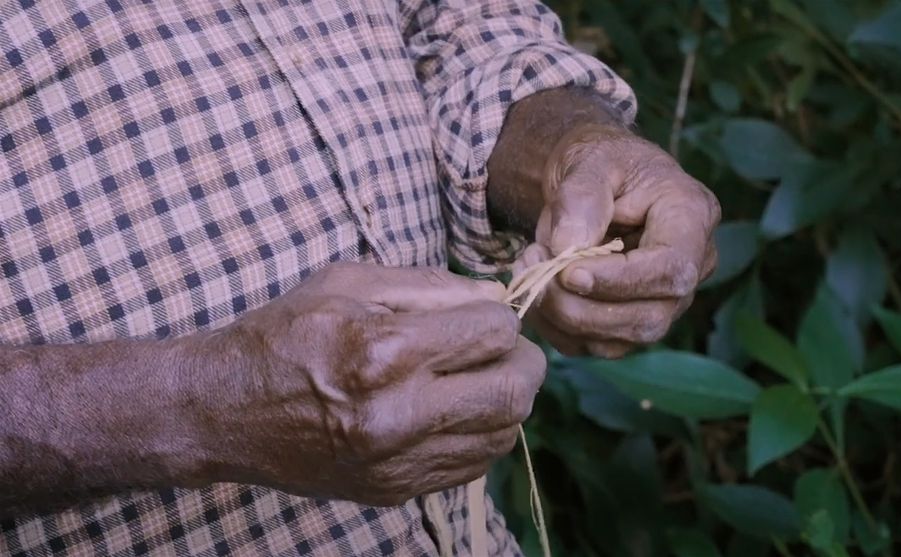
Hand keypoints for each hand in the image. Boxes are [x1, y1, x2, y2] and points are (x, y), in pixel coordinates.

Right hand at [195, 263, 544, 505]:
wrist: (224, 412)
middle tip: (506, 348)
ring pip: (504, 435)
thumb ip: (431, 285)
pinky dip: (481, 434)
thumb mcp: (349, 283)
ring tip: (480, 378)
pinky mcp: (395, 491)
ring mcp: (397, 462)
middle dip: (523, 361)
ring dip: (507, 401)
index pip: (495, 333)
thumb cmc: (284, 335)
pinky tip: (456, 411)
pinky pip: (474, 465)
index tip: (484, 314)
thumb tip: (496, 296)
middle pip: (514, 391)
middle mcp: (397, 415)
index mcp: (385, 352)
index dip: (500, 316)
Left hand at [518, 125, 719, 357]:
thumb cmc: (601, 163)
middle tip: (533, 266)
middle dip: (582, 306)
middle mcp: (692, 268)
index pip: (671, 270)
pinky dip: (557, 327)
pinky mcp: (632, 323)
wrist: (596, 181)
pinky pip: (596, 345)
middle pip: (649, 316)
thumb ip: (581, 199)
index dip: (619, 281)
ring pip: (621, 339)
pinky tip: (537, 288)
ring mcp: (665, 302)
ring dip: (563, 316)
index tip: (567, 271)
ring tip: (529, 268)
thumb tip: (569, 250)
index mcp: (692, 218)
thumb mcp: (589, 162)